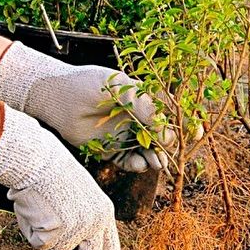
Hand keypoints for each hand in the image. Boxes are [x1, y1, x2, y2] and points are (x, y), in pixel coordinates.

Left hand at [0, 42, 171, 171]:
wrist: (53, 97)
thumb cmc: (87, 85)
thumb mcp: (121, 90)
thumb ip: (145, 108)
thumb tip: (167, 131)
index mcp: (142, 100)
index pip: (169, 114)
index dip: (183, 125)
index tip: (195, 134)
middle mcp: (135, 118)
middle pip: (161, 137)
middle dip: (170, 147)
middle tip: (172, 154)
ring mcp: (123, 135)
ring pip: (147, 151)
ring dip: (156, 158)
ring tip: (157, 163)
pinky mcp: (109, 150)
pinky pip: (128, 161)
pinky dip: (137, 165)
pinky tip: (140, 164)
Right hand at [0, 104, 120, 249]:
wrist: (37, 159)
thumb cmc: (51, 178)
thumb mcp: (76, 202)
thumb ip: (79, 229)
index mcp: (104, 212)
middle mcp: (97, 222)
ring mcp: (79, 227)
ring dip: (44, 244)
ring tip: (37, 221)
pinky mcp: (58, 230)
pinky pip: (40, 245)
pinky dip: (32, 233)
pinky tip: (33, 211)